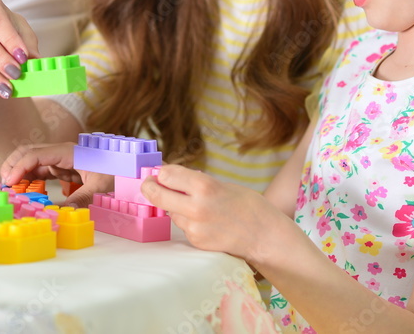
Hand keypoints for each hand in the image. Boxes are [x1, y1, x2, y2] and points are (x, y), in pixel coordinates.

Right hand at [0, 142, 112, 207]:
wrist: (128, 168)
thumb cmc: (117, 172)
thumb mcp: (99, 188)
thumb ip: (79, 199)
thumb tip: (58, 213)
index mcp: (68, 152)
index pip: (36, 155)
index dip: (19, 167)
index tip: (9, 182)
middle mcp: (61, 152)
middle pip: (29, 152)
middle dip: (13, 165)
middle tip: (4, 184)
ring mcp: (61, 159)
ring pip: (32, 161)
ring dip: (20, 173)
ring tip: (12, 190)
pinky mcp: (62, 168)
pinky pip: (41, 171)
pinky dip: (30, 178)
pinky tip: (26, 190)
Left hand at [141, 164, 277, 261]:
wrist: (265, 237)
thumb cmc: (248, 206)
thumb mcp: (222, 184)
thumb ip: (195, 181)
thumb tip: (169, 176)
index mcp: (204, 187)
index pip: (166, 174)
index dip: (162, 172)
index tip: (160, 172)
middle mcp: (195, 208)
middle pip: (156, 194)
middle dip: (149, 186)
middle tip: (149, 183)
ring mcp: (194, 228)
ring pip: (170, 211)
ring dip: (174, 205)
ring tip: (195, 204)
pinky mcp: (196, 242)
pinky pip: (182, 226)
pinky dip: (187, 220)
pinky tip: (204, 220)